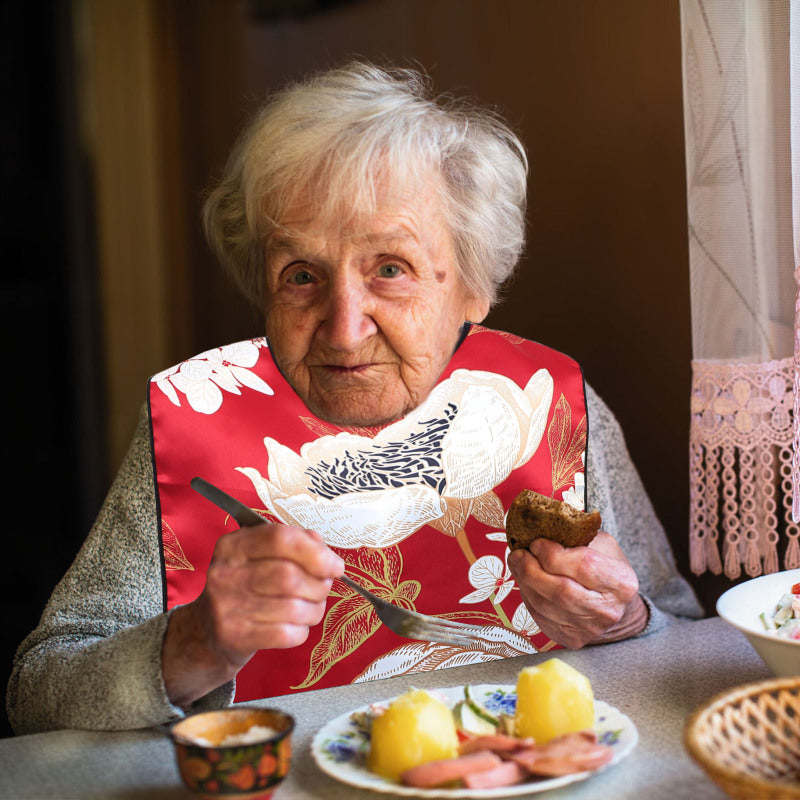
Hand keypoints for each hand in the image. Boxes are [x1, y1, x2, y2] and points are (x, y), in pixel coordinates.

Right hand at [162, 522, 343, 705]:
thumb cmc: (245, 587)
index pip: (280, 538)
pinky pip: (286, 633)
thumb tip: (322, 548)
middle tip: (324, 588)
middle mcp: (226, 573)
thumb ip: (293, 544)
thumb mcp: (259, 556)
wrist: (206, 632)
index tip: (335, 565)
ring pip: (292, 607)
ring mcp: (227, 607)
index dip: (315, 551)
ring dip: (315, 609)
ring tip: (313, 607)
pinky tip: (297, 625)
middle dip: (319, 584)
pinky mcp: (235, 637)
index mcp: (234, 545)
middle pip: (289, 576)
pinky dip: (301, 630)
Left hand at [507, 532, 647, 648]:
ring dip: (524, 582)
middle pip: (561, 591)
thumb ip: (577, 537)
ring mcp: (589, 629)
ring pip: (545, 606)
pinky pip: (540, 617)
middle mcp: (607, 610)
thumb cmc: (605, 569)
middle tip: (518, 554)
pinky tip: (525, 582)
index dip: (554, 554)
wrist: (613, 607)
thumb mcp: (602, 546)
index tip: (537, 543)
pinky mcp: (571, 638)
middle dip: (532, 569)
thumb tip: (541, 527)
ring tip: (517, 563)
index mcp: (621, 583)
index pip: (584, 567)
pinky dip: (527, 596)